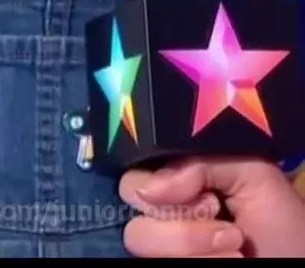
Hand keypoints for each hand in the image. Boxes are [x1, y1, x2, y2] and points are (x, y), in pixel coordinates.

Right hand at [119, 157, 304, 257]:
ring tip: (233, 245)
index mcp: (178, 178)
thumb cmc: (279, 219)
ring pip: (139, 237)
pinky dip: (198, 259)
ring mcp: (165, 244)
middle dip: (178, 210)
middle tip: (217, 213)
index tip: (201, 191)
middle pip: (130, 199)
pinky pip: (154, 261)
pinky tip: (228, 260)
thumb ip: (200, 163)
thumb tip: (150, 188)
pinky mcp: (166, 265)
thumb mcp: (251, 172)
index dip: (158, 178)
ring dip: (191, 242)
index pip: (137, 167)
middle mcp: (164, 208)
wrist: (295, 264)